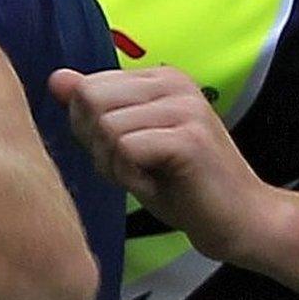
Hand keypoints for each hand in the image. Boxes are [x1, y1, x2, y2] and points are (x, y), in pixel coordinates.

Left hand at [49, 65, 286, 263]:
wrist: (243, 221)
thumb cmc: (184, 187)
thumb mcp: (130, 143)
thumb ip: (96, 110)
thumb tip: (56, 78)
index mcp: (159, 78)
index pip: (86, 88)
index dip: (90, 131)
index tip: (127, 155)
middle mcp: (173, 82)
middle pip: (90, 101)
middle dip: (98, 146)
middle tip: (135, 169)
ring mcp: (184, 107)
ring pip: (105, 128)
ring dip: (116, 167)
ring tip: (150, 178)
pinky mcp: (188, 138)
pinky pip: (125, 150)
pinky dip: (131, 178)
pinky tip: (159, 187)